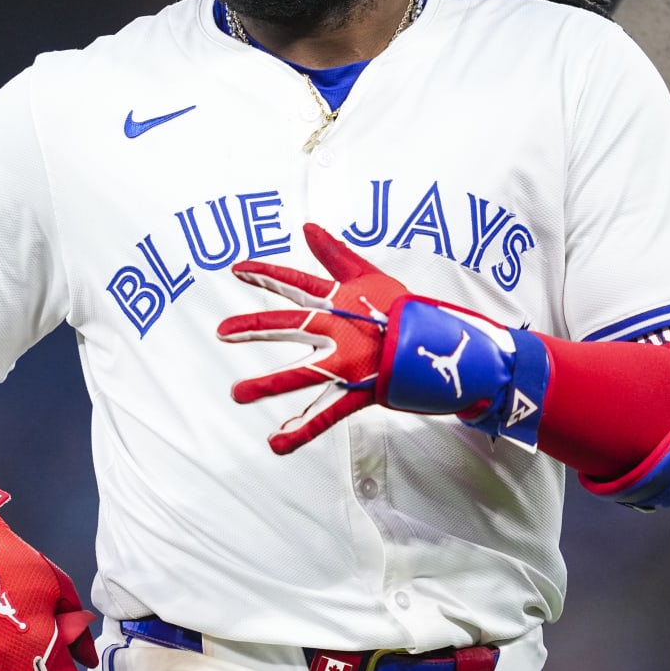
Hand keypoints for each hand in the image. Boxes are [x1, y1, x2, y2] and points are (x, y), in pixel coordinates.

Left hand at [217, 223, 547, 453]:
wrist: (448, 347)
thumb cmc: (404, 310)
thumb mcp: (370, 277)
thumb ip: (335, 255)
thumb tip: (307, 226)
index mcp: (341, 302)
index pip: (298, 285)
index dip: (268, 276)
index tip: (238, 269)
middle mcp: (341, 331)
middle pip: (291, 327)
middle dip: (254, 328)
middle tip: (222, 330)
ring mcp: (350, 364)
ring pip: (302, 375)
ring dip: (268, 385)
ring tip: (236, 394)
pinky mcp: (361, 392)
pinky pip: (326, 415)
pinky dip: (301, 430)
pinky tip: (275, 444)